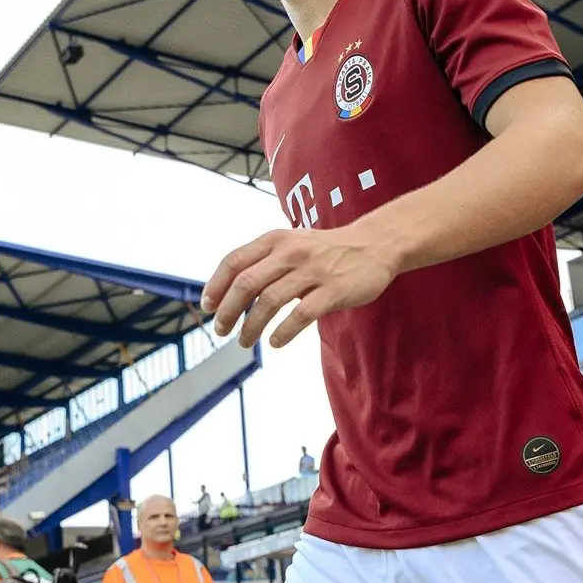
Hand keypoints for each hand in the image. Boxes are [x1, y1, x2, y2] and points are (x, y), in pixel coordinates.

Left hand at [201, 227, 397, 347]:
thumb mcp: (292, 242)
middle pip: (246, 284)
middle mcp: (290, 253)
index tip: (208, 307)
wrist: (374, 245)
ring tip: (245, 341)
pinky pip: (300, 315)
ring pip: (269, 302)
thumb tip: (230, 289)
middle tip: (222, 330)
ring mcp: (312, 271)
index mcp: (276, 240)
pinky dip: (283, 332)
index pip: (234, 261)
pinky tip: (276, 342)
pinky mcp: (333, 291)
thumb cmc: (326, 249)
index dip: (216, 286)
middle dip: (228, 311)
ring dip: (251, 326)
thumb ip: (264, 260)